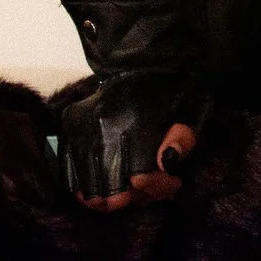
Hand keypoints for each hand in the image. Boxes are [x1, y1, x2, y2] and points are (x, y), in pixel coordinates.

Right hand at [59, 72, 207, 209]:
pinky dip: (89, 189)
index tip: (174, 181)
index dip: (159, 187)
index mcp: (137, 120)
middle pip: (113, 192)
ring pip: (89, 191)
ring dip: (112, 199)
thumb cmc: (171, 91)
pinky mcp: (68, 128)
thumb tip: (167, 162)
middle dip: (138, 197)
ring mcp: (81, 128)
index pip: (140, 178)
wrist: (138, 61)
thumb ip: (186, 137)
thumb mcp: (193, 108)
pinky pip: (70, 177)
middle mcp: (103, 126)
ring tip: (131, 185)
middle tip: (154, 185)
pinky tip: (108, 183)